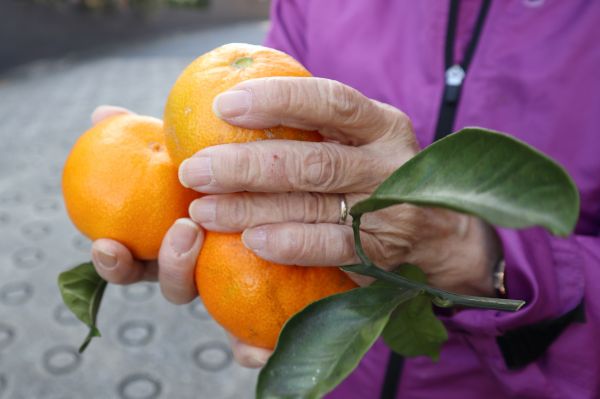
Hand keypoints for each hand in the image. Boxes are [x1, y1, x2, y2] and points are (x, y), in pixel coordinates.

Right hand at [88, 106, 270, 368]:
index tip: (106, 243)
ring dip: (220, 281)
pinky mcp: (277, 294)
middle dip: (170, 268)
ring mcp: (238, 279)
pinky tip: (256, 346)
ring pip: (217, 306)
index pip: (134, 262)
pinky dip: (255, 344)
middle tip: (183, 231)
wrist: (283, 175)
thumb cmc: (223, 163)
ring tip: (226, 241)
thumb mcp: (186, 147)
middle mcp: (204, 266)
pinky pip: (265, 331)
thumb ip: (146, 137)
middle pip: (176, 287)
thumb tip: (99, 111)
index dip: (113, 262)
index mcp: (173, 242)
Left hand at [178, 77, 501, 364]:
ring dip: (252, 207)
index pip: (330, 101)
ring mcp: (388, 209)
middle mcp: (389, 163)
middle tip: (196, 169)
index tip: (225, 105)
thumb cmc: (382, 175)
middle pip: (313, 160)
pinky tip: (251, 240)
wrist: (443, 230)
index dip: (278, 100)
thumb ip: (321, 129)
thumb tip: (241, 112)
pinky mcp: (382, 251)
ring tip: (204, 208)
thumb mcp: (364, 140)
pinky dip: (290, 243)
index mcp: (381, 125)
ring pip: (313, 204)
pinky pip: (331, 246)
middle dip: (247, 164)